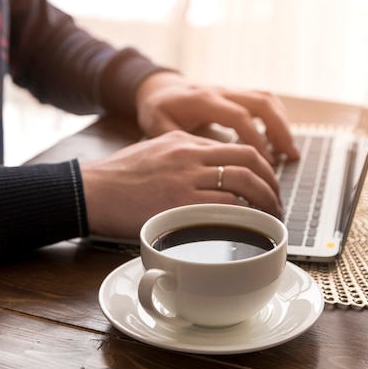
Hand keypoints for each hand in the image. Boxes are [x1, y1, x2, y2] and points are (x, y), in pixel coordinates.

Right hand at [80, 130, 281, 239]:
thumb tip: (206, 175)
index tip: (267, 184)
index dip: (261, 166)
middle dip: (272, 183)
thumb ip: (181, 158)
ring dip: (265, 202)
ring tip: (270, 219)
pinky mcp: (179, 202)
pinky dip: (244, 216)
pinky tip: (249, 227)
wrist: (90, 190)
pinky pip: (225, 206)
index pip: (237, 148)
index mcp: (184, 141)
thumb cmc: (118, 177)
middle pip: (249, 160)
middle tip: (277, 203)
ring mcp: (186, 177)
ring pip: (243, 182)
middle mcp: (190, 154)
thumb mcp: (153, 153)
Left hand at [135, 72, 299, 163]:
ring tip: (290, 151)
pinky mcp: (236, 94)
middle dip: (279, 129)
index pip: (238, 116)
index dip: (255, 139)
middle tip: (290, 156)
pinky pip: (263, 100)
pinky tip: (278, 140)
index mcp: (203, 100)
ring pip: (266, 99)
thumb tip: (203, 166)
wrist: (158, 88)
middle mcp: (220, 91)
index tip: (265, 162)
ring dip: (282, 123)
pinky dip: (276, 118)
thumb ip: (181, 143)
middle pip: (261, 102)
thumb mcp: (158, 127)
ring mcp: (230, 90)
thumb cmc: (158, 110)